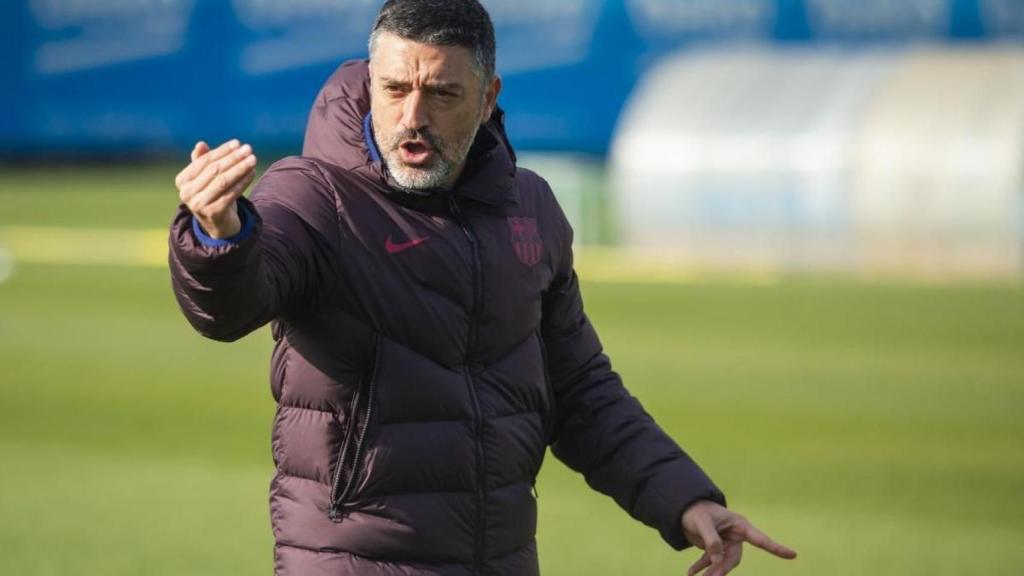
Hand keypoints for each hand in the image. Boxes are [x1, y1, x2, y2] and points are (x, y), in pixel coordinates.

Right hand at [175, 139, 257, 238]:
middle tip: (248, 149)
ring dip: (240, 168)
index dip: (222, 151)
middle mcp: (186, 193)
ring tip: (252, 159)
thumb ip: (202, 161)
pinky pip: (231, 193)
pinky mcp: (212, 213)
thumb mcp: (207, 178)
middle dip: (233, 158)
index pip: (204, 161)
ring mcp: (198, 204)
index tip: (237, 143)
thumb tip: (200, 144)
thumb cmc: (213, 195)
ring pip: (223, 181)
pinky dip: (243, 182)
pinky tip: (252, 173)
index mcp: (182, 180)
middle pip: (214, 170)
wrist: (219, 224)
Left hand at [682, 500, 796, 575]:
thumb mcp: (702, 523)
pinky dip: (701, 567)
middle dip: (723, 569)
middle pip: (735, 558)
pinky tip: (691, 572)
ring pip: (723, 563)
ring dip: (711, 571)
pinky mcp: (716, 548)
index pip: (760, 539)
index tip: (792, 555)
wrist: (685, 510)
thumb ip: (711, 540)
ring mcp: (726, 543)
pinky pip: (711, 561)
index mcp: (739, 525)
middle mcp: (735, 536)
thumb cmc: (697, 512)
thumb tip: (717, 561)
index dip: (776, 548)